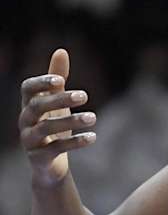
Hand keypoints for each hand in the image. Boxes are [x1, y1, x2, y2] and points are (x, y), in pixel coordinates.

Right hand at [18, 49, 95, 187]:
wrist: (49, 163)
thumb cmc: (53, 125)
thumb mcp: (56, 102)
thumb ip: (57, 79)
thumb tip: (61, 51)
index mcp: (29, 104)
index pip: (27, 89)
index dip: (41, 83)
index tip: (60, 80)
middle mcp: (25, 121)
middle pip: (37, 106)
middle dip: (60, 99)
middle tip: (85, 95)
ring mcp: (29, 140)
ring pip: (46, 128)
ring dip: (71, 121)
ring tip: (94, 117)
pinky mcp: (38, 157)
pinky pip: (55, 148)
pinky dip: (74, 142)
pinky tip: (93, 137)